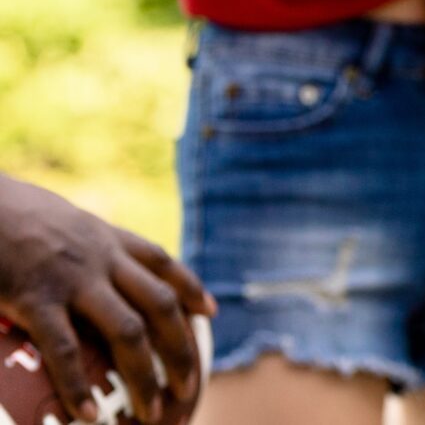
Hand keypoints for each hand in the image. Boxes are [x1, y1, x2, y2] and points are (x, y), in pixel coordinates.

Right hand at [0, 175, 212, 424]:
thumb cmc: (10, 213)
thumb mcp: (61, 221)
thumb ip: (82, 244)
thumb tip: (90, 269)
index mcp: (107, 238)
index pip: (163, 263)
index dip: (191, 289)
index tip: (211, 313)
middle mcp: (102, 258)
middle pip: (160, 305)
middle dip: (180, 348)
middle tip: (188, 386)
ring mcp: (73, 279)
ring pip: (127, 331)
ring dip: (144, 375)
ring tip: (153, 411)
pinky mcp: (36, 299)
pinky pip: (65, 349)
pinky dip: (78, 385)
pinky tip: (87, 414)